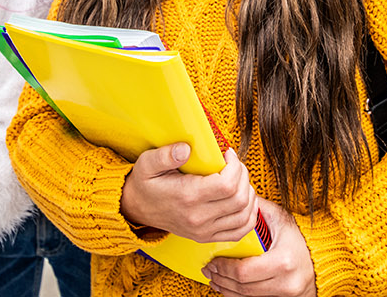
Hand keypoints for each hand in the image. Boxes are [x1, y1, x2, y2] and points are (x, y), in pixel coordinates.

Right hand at [120, 145, 257, 243]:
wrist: (136, 210)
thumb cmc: (145, 184)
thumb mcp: (147, 163)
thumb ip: (165, 155)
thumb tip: (186, 149)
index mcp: (187, 197)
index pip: (227, 185)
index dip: (235, 166)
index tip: (228, 154)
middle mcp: (198, 218)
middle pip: (240, 199)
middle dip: (243, 176)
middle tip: (234, 164)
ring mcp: (204, 231)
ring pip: (244, 215)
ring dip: (249, 194)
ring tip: (238, 179)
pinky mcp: (207, 237)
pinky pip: (240, 231)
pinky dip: (249, 216)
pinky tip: (244, 201)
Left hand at [203, 197, 313, 296]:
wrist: (321, 258)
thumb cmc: (300, 237)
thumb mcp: (281, 218)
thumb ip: (257, 209)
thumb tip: (235, 199)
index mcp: (283, 261)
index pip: (243, 271)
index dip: (223, 268)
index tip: (212, 261)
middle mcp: (286, 282)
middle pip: (243, 287)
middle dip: (221, 278)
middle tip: (209, 269)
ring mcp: (286, 295)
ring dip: (226, 289)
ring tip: (215, 278)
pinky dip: (238, 296)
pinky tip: (228, 287)